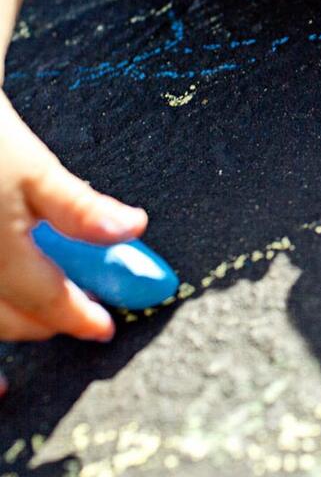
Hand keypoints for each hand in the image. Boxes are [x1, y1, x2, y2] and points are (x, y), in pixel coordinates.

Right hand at [0, 90, 146, 391]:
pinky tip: (7, 312)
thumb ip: (81, 208)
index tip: (104, 328)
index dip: (78, 318)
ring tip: (39, 314)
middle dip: (43, 323)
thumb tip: (132, 229)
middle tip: (76, 314)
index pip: (47, 301)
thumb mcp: (37, 169)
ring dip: (12, 321)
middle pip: (7, 318)